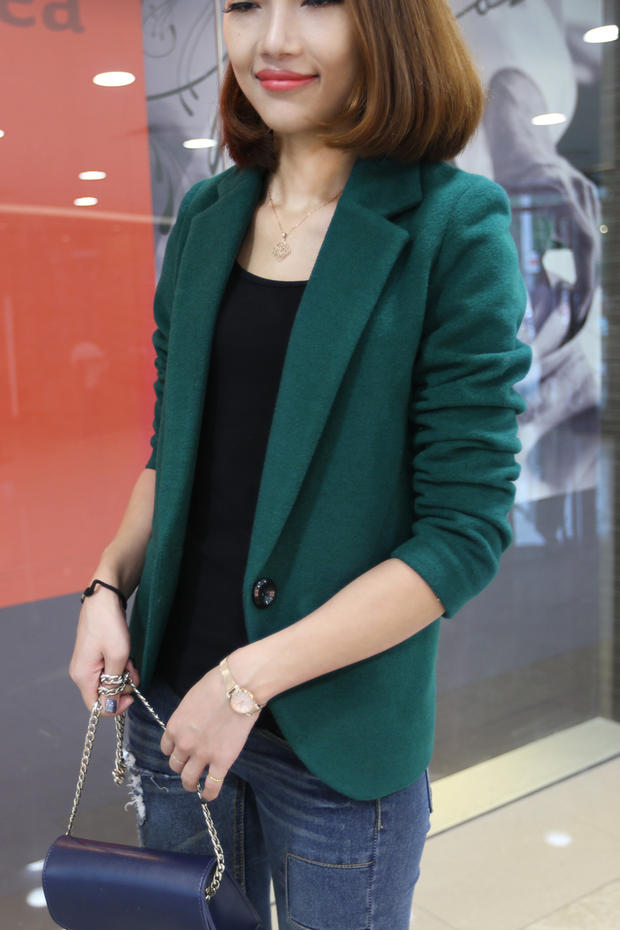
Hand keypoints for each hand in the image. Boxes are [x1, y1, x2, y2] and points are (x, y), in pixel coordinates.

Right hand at [69, 585, 139, 715]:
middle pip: (104, 694)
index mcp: (83, 676)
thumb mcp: (118, 656)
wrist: (104, 599)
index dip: (115, 706)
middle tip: (132, 669)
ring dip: (123, 674)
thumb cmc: (109, 625)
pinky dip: (120, 665)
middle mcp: (81, 673)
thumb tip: (111, 705)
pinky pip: (109, 670)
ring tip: (129, 658)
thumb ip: (114, 684)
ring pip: (109, 681)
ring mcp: (88, 664)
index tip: (131, 697)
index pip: (96, 707)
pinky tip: (126, 654)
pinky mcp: (94, 656)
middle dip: (122, 686)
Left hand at [160, 663, 258, 800]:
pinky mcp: (222, 761)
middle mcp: (184, 744)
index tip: (181, 751)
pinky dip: (208, 794)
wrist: (238, 687)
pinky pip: (212, 786)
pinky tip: (208, 795)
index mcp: (175, 727)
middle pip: (175, 765)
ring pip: (188, 779)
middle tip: (191, 764)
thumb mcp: (191, 700)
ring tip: (195, 784)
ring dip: (190, 783)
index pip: (166, 748)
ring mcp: (203, 755)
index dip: (174, 750)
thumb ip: (187, 718)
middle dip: (182, 765)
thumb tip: (192, 725)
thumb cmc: (216, 685)